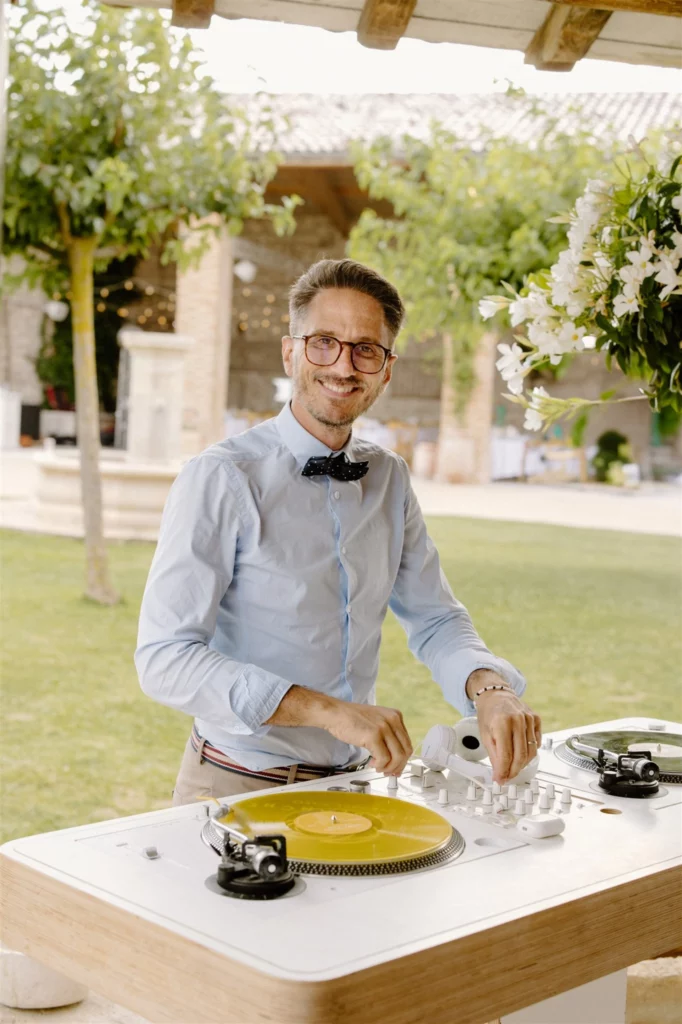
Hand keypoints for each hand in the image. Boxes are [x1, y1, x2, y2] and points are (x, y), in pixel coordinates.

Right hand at [265, 686, 413, 775]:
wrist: (335, 713)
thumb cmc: (351, 719)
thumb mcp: (376, 722)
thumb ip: (388, 737)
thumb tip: (395, 759)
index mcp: (395, 716)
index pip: (407, 743)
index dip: (402, 760)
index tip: (395, 767)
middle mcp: (392, 720)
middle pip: (405, 751)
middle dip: (397, 766)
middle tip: (388, 771)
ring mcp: (383, 727)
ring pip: (397, 757)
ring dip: (388, 767)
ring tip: (378, 767)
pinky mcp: (373, 735)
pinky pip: (384, 759)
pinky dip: (379, 765)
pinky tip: (371, 763)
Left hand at [475, 689, 541, 783]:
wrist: (496, 695)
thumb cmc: (489, 713)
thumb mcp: (485, 734)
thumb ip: (494, 756)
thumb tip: (499, 774)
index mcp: (502, 722)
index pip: (506, 755)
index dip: (503, 771)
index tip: (500, 780)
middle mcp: (518, 719)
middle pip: (521, 755)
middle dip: (514, 771)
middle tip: (507, 777)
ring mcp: (529, 718)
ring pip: (531, 751)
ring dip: (522, 764)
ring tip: (513, 767)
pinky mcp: (536, 719)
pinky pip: (537, 742)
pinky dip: (530, 751)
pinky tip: (521, 752)